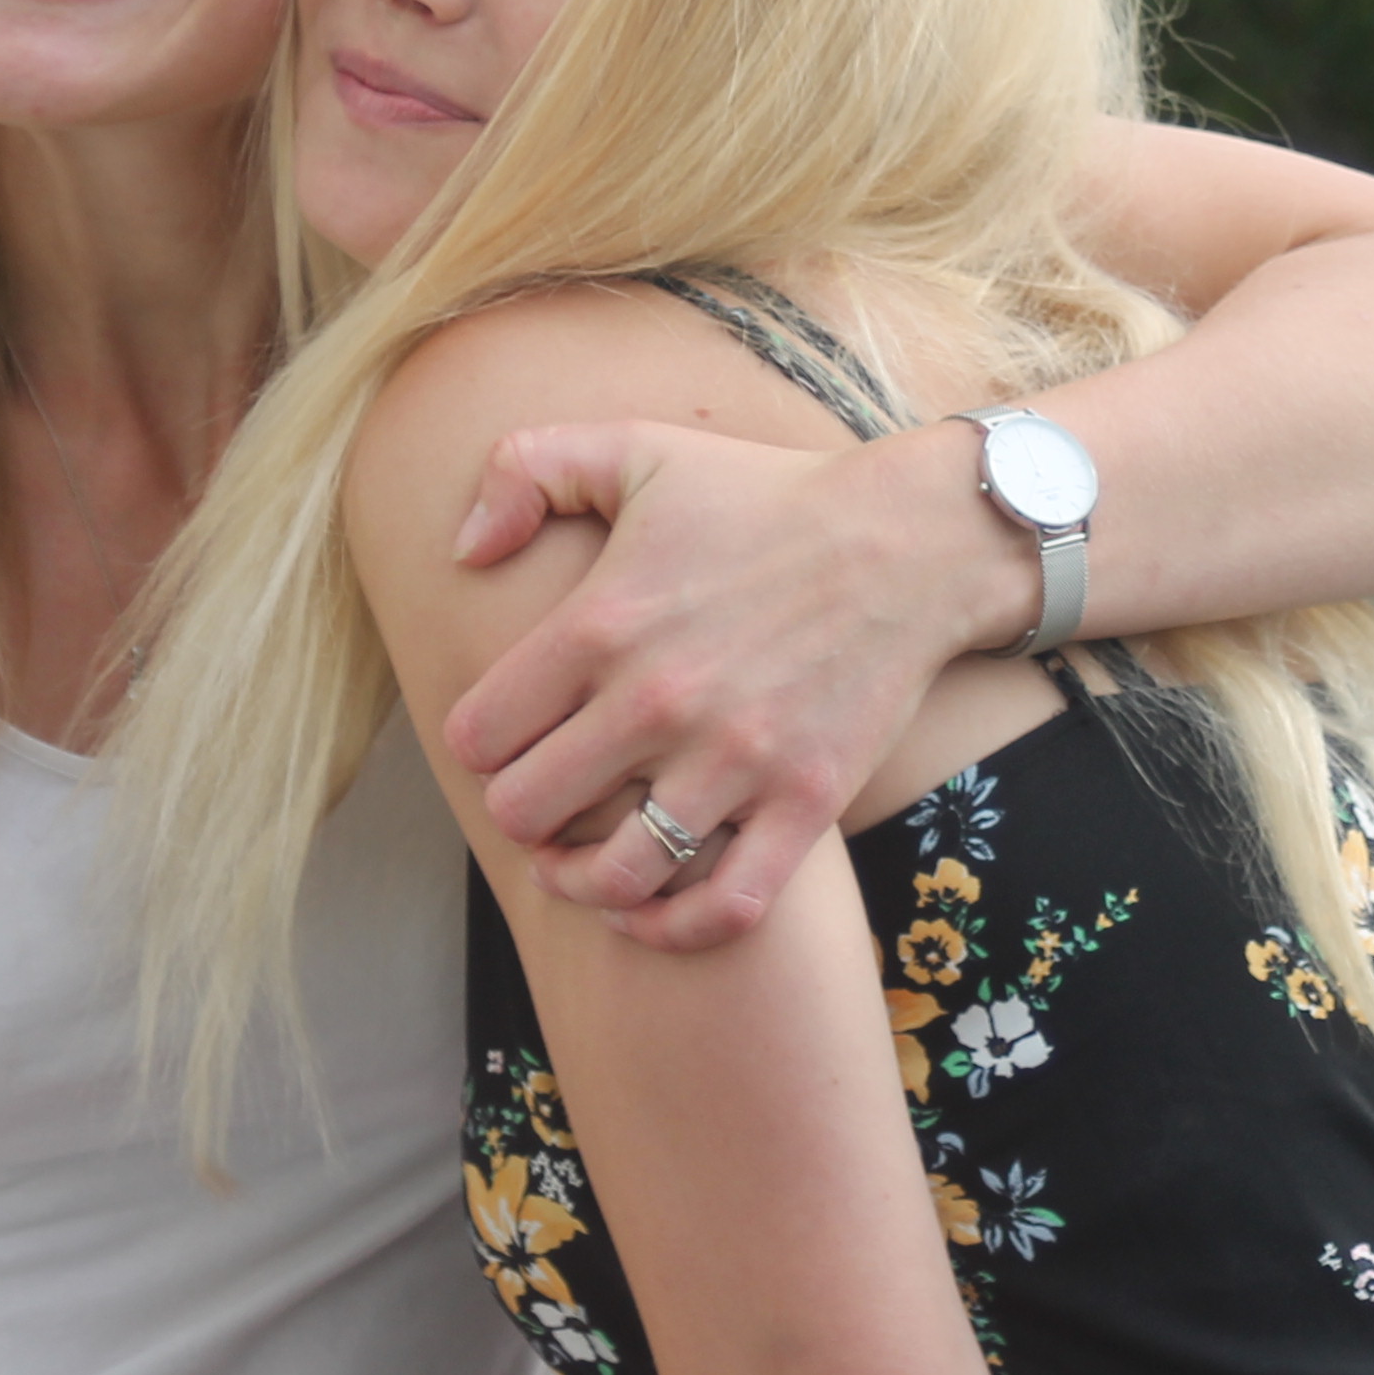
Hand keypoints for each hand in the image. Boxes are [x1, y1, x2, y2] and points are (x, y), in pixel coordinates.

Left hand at [438, 416, 1019, 951]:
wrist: (910, 538)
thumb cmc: (763, 494)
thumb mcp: (634, 446)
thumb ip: (523, 470)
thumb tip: (463, 551)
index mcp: (602, 621)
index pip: (479, 731)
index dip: (478, 742)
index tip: (505, 736)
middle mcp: (659, 701)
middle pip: (528, 812)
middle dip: (519, 811)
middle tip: (542, 795)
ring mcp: (735, 761)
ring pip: (614, 876)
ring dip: (578, 880)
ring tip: (576, 860)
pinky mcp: (804, 803)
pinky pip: (723, 908)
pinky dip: (672, 928)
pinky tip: (645, 909)